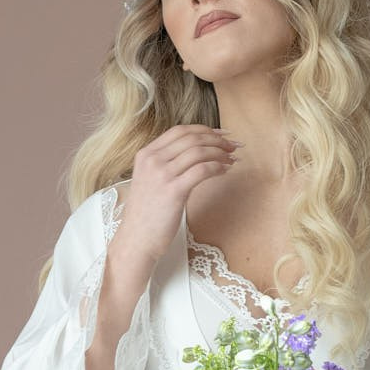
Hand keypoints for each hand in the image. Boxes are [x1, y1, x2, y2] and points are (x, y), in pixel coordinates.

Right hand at [107, 124, 237, 287]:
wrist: (137, 239)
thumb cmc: (147, 214)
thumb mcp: (150, 180)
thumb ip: (166, 164)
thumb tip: (197, 153)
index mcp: (146, 154)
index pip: (179, 131)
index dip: (204, 130)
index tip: (221, 134)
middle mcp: (152, 160)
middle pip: (192, 138)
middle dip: (217, 140)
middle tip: (233, 147)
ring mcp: (162, 174)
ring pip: (199, 152)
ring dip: (220, 153)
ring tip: (232, 159)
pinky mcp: (174, 190)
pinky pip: (202, 170)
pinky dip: (218, 167)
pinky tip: (225, 171)